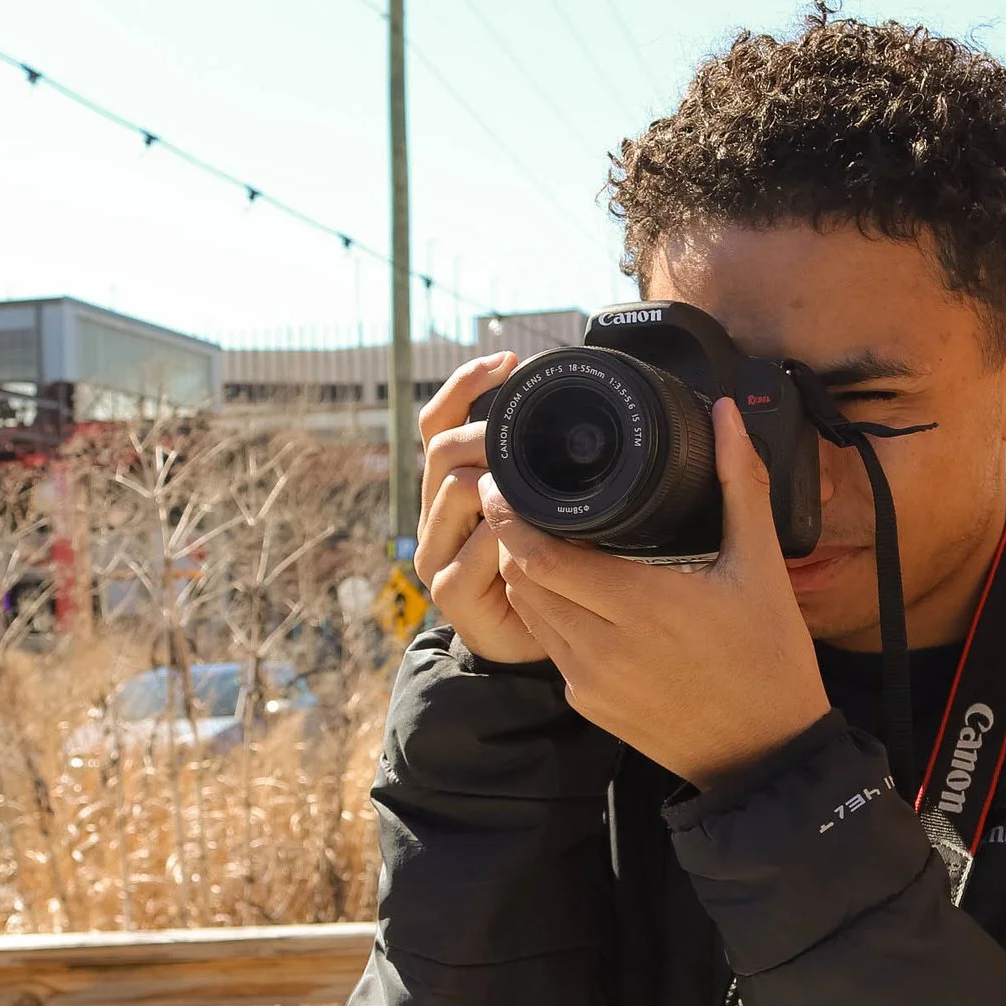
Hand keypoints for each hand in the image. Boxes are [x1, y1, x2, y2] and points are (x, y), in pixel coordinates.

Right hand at [415, 352, 547, 665]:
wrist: (534, 643)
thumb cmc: (546, 570)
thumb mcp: (546, 510)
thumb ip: (543, 470)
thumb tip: (571, 410)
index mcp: (452, 488)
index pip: (438, 422)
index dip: (465, 385)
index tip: (508, 362)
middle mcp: (435, 515)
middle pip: (440, 449)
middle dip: (483, 434)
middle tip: (525, 437)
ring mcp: (435, 554)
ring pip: (451, 491)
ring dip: (493, 484)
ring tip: (528, 488)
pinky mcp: (448, 595)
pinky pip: (465, 559)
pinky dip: (496, 544)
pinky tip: (520, 542)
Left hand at [487, 398, 830, 785]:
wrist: (767, 757)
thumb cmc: (770, 660)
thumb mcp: (761, 568)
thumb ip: (740, 485)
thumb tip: (724, 414)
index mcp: (642, 605)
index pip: (541, 555)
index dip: (512, 515)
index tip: (507, 479)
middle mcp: (603, 646)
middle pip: (523, 579)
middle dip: (511, 536)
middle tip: (516, 497)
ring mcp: (589, 681)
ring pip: (530, 612)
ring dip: (525, 574)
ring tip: (536, 535)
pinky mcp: (587, 705)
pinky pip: (549, 646)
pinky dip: (549, 613)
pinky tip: (571, 590)